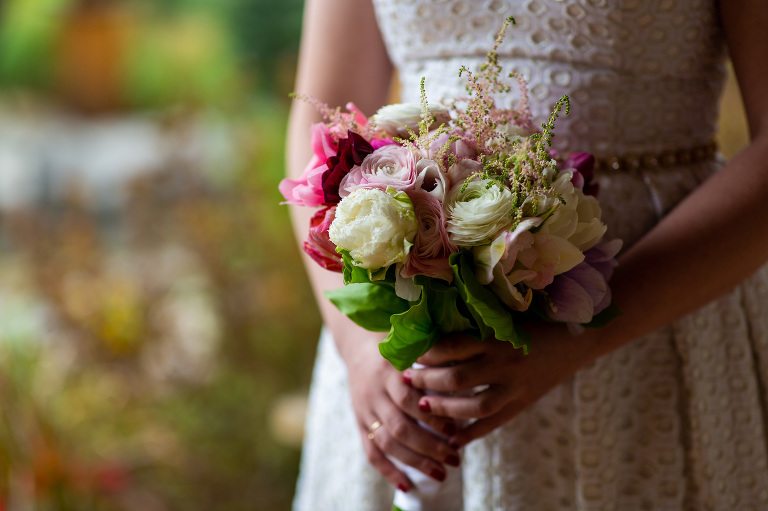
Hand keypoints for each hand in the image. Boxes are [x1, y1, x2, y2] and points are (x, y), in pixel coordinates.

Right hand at [342, 331, 462, 490]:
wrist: (360, 346)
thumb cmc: (399, 348)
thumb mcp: (413, 348)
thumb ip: (434, 363)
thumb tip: (465, 385)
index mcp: (390, 371)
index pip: (409, 399)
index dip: (431, 416)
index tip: (455, 429)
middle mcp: (375, 392)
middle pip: (400, 426)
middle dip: (429, 446)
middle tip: (454, 458)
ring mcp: (365, 409)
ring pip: (387, 442)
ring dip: (414, 462)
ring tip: (441, 474)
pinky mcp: (359, 423)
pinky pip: (371, 452)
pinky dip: (388, 471)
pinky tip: (407, 485)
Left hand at [405, 323, 596, 446]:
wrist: (579, 336)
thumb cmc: (537, 319)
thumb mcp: (504, 319)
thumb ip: (475, 326)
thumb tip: (435, 328)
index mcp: (496, 338)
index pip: (452, 346)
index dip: (427, 352)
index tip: (410, 352)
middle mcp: (504, 363)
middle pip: (456, 378)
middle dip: (426, 381)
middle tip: (407, 379)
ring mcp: (515, 387)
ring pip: (473, 406)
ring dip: (444, 409)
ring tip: (423, 406)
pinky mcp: (523, 403)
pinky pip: (493, 423)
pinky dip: (471, 433)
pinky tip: (452, 438)